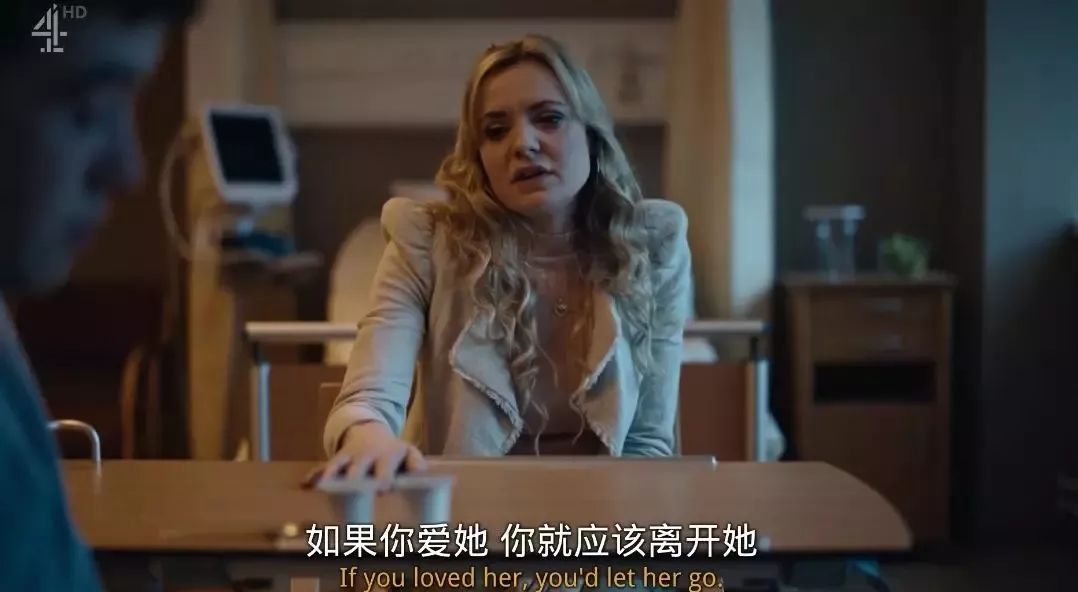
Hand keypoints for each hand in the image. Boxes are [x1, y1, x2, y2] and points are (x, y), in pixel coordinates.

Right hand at [302, 421, 426, 488]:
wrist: (370, 431)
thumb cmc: (394, 453)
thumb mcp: (409, 453)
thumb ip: (417, 465)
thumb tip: (421, 475)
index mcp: (387, 456)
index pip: (386, 468)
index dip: (384, 477)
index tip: (382, 489)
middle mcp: (366, 456)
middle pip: (359, 468)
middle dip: (355, 479)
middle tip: (352, 491)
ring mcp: (350, 457)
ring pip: (338, 465)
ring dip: (330, 475)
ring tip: (323, 485)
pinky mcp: (336, 460)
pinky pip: (323, 467)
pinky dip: (314, 475)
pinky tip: (306, 484)